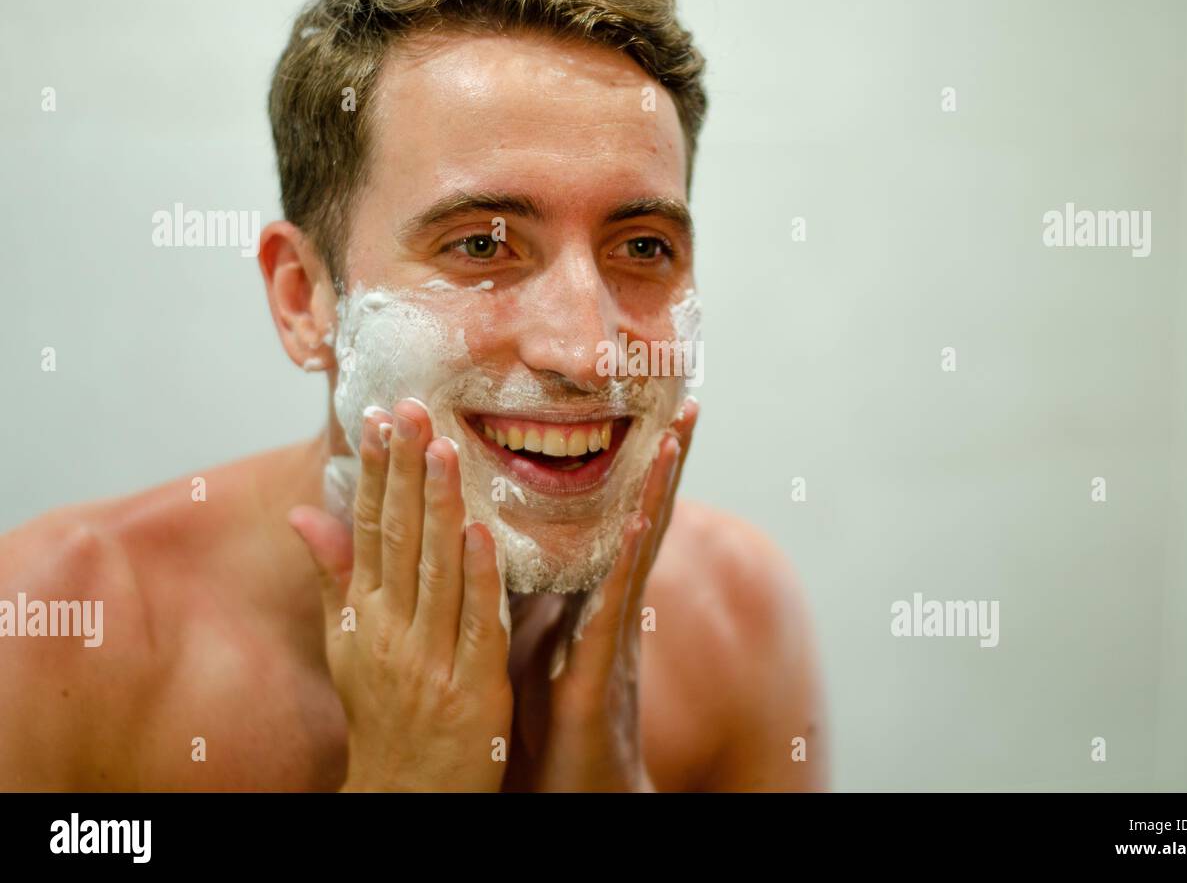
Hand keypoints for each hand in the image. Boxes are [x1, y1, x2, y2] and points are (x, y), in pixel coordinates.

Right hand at [290, 398, 512, 791]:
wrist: (406, 794)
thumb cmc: (382, 710)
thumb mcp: (346, 643)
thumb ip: (334, 573)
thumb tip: (303, 511)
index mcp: (364, 613)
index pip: (369, 528)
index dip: (376, 470)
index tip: (381, 416)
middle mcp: (391, 630)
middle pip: (399, 538)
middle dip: (405, 470)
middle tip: (413, 408)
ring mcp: (431, 658)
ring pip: (437, 571)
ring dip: (440, 507)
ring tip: (444, 449)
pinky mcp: (474, 686)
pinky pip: (477, 625)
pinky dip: (479, 579)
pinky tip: (482, 532)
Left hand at [506, 397, 698, 791]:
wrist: (566, 794)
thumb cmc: (544, 726)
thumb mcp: (527, 642)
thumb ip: (522, 592)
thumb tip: (493, 539)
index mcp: (587, 599)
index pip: (612, 519)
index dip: (631, 467)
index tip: (647, 411)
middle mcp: (609, 607)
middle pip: (640, 519)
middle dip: (664, 462)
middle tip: (686, 399)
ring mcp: (611, 633)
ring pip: (639, 546)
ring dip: (661, 488)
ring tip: (677, 433)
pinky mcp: (600, 665)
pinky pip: (617, 600)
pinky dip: (631, 554)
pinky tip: (645, 515)